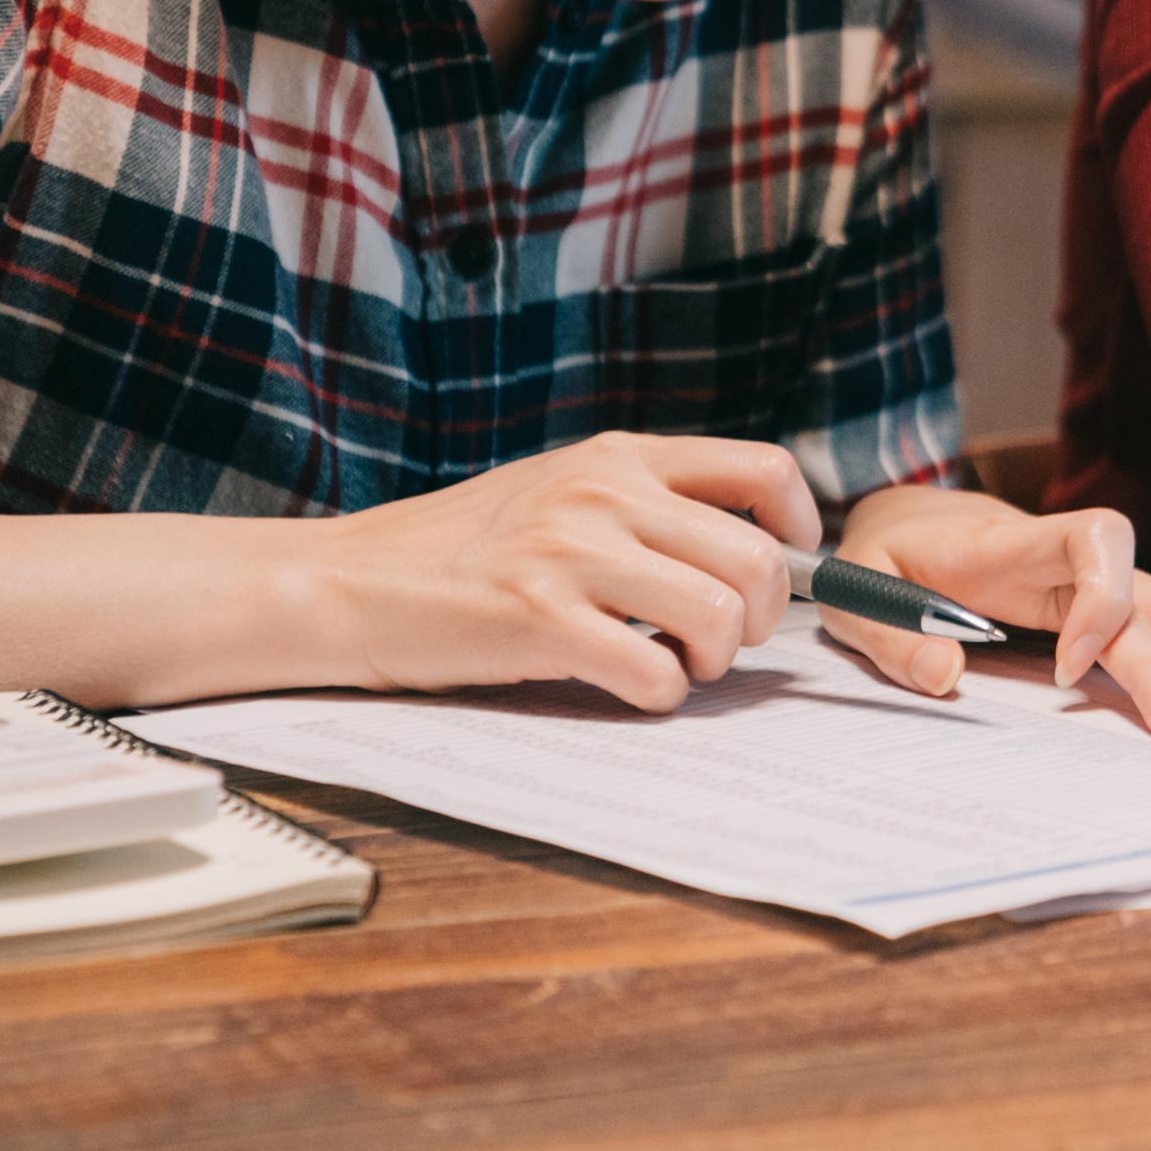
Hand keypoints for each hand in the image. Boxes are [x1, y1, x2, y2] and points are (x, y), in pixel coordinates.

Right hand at [294, 432, 820, 712]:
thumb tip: (751, 550)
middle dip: (763, 616)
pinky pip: (658, 674)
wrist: (351, 583)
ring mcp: (570, 554)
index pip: (762, 468)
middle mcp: (603, 493)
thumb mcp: (560, 490)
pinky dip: (660, 695)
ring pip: (721, 615)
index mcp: (618, 455)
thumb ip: (645, 504)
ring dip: (715, 660)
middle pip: (758, 558)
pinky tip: (627, 684)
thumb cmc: (463, 549)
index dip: (798, 525)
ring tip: (676, 663)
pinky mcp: (540, 621)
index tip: (787, 564)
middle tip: (721, 639)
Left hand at [817, 485, 1150, 737]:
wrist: (906, 520)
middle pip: (1139, 591)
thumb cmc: (883, 554)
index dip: (1102, 599)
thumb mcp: (858, 589)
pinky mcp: (1090, 600)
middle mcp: (1060, 556)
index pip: (1090, 539)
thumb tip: (946, 675)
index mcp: (1010, 545)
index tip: (1071, 667)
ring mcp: (1082, 577)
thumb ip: (892, 633)